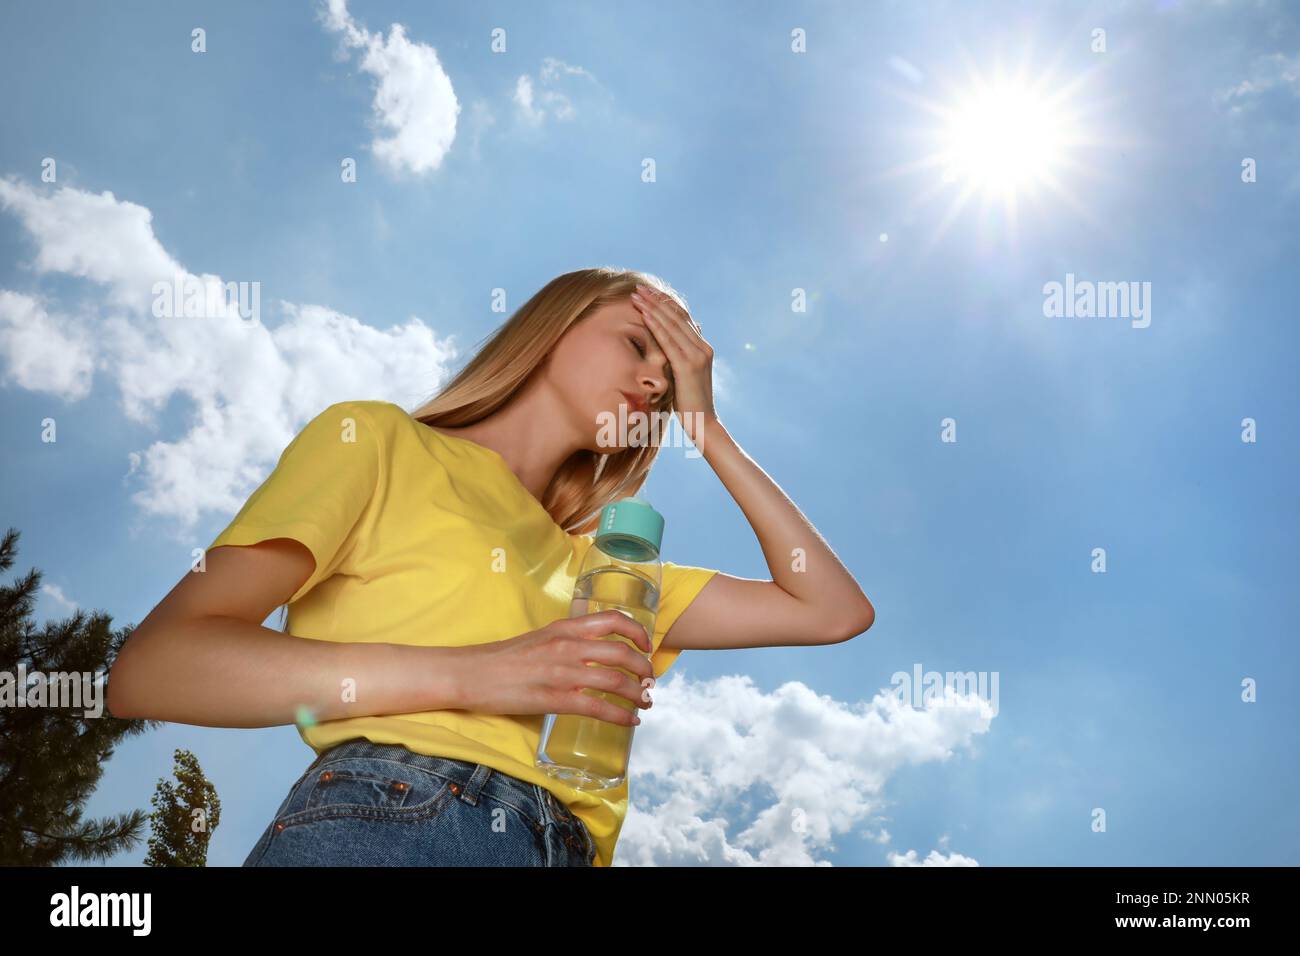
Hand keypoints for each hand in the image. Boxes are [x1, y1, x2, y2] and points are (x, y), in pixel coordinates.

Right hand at [457, 610, 656, 726]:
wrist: (469, 673)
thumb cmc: (502, 658)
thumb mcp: (540, 638)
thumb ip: (566, 642)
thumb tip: (591, 655)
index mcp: (564, 628)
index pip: (612, 620)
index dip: (637, 631)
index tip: (646, 645)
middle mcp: (567, 646)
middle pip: (621, 652)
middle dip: (644, 669)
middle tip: (650, 681)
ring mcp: (561, 673)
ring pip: (615, 681)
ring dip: (637, 694)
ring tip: (646, 703)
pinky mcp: (553, 699)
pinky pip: (597, 708)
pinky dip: (620, 716)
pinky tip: (630, 721)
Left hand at [630, 283, 715, 440]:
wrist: (703, 423)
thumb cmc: (691, 403)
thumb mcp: (687, 376)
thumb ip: (684, 357)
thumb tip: (682, 341)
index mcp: (703, 348)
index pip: (683, 318)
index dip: (665, 303)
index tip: (649, 292)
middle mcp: (703, 348)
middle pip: (677, 316)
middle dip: (657, 300)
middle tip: (639, 288)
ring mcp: (697, 356)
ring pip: (673, 325)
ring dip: (653, 308)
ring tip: (637, 296)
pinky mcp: (688, 366)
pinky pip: (669, 342)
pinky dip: (656, 326)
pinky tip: (645, 315)